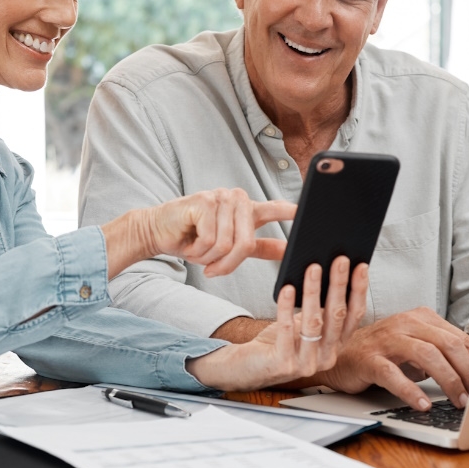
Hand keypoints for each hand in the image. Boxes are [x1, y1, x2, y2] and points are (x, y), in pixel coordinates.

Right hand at [102, 188, 295, 277]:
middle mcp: (237, 198)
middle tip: (212, 270)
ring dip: (209, 257)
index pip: (275, 209)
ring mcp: (220, 197)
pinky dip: (198, 250)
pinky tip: (189, 241)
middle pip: (246, 243)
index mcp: (247, 208)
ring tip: (198, 251)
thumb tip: (289, 250)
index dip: (292, 212)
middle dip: (228, 264)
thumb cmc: (194, 238)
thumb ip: (259, 246)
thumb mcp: (230, 246)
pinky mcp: (203, 202)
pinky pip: (210, 240)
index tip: (309, 213)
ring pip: (227, 244)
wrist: (159, 231)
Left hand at [188, 256, 367, 390]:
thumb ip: (318, 306)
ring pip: (314, 322)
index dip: (359, 291)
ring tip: (312, 268)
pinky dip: (287, 308)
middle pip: (337, 316)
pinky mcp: (284, 363)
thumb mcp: (304, 323)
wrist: (251, 367)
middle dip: (339, 285)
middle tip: (340, 260)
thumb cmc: (279, 341)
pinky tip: (287, 289)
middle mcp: (326, 356)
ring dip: (314, 292)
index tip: (361, 266)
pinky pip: (286, 331)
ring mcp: (306, 363)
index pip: (354, 316)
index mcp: (335, 345)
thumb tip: (325, 268)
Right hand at [316, 307, 468, 410]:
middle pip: (447, 344)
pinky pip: (393, 374)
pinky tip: (422, 403)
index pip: (459, 337)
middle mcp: (406, 324)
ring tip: (457, 400)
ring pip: (426, 355)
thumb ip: (440, 352)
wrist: (340, 354)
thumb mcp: (415, 346)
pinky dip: (411, 390)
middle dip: (466, 372)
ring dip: (447, 380)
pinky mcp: (370, 359)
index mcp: (421, 318)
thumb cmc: (382, 352)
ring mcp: (387, 340)